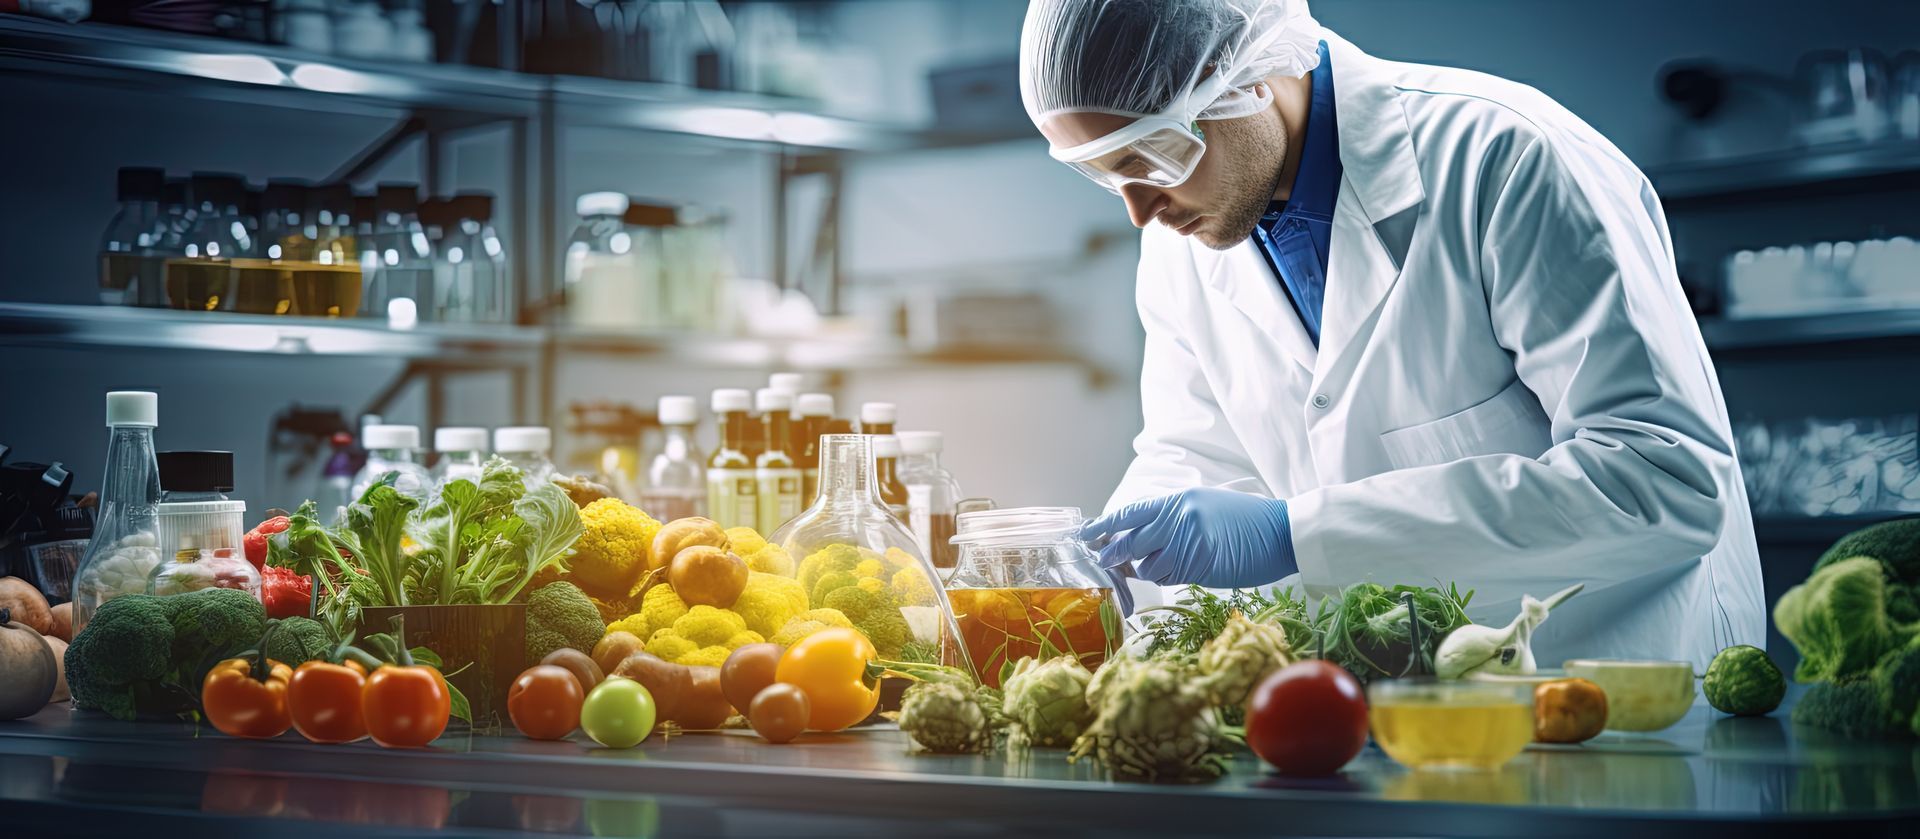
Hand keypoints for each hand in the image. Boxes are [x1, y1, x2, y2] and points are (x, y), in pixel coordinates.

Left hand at [1080, 488, 1294, 589]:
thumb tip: (1137, 539)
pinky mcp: (1200, 568)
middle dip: (1115, 556)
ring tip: (1177, 560)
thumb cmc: (1244, 520)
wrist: (1281, 531)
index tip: (1084, 535)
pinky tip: (1192, 567)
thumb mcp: (1203, 506)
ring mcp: (1188, 544)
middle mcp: (1178, 519)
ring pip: (1149, 567)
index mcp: (1178, 501)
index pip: (1129, 514)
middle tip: (1108, 563)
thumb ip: (1170, 519)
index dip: (1103, 526)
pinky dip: (1173, 576)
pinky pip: (1172, 578)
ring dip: (1153, 569)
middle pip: (1130, 544)